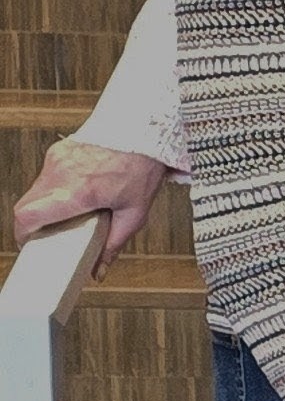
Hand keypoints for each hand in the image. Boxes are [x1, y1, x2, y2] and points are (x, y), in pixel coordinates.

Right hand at [15, 139, 167, 271]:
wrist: (146, 130)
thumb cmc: (143, 167)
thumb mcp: (134, 213)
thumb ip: (113, 245)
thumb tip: (99, 270)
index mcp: (77, 192)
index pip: (28, 216)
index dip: (22, 234)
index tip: (30, 243)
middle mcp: (61, 174)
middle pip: (25, 205)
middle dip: (34, 223)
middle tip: (50, 232)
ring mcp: (56, 159)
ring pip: (35, 190)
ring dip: (46, 204)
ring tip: (70, 210)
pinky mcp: (58, 150)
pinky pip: (46, 175)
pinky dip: (55, 187)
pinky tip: (77, 189)